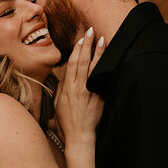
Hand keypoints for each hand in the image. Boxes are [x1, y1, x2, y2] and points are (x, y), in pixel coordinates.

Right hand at [54, 27, 104, 144]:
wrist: (80, 136)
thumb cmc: (67, 122)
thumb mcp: (58, 104)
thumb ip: (61, 89)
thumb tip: (65, 78)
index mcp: (68, 88)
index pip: (72, 63)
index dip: (77, 49)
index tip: (81, 38)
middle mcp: (79, 88)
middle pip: (83, 61)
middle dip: (87, 45)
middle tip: (91, 31)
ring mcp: (91, 92)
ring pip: (94, 68)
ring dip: (98, 53)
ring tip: (102, 40)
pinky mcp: (100, 98)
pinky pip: (102, 80)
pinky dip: (105, 68)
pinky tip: (109, 59)